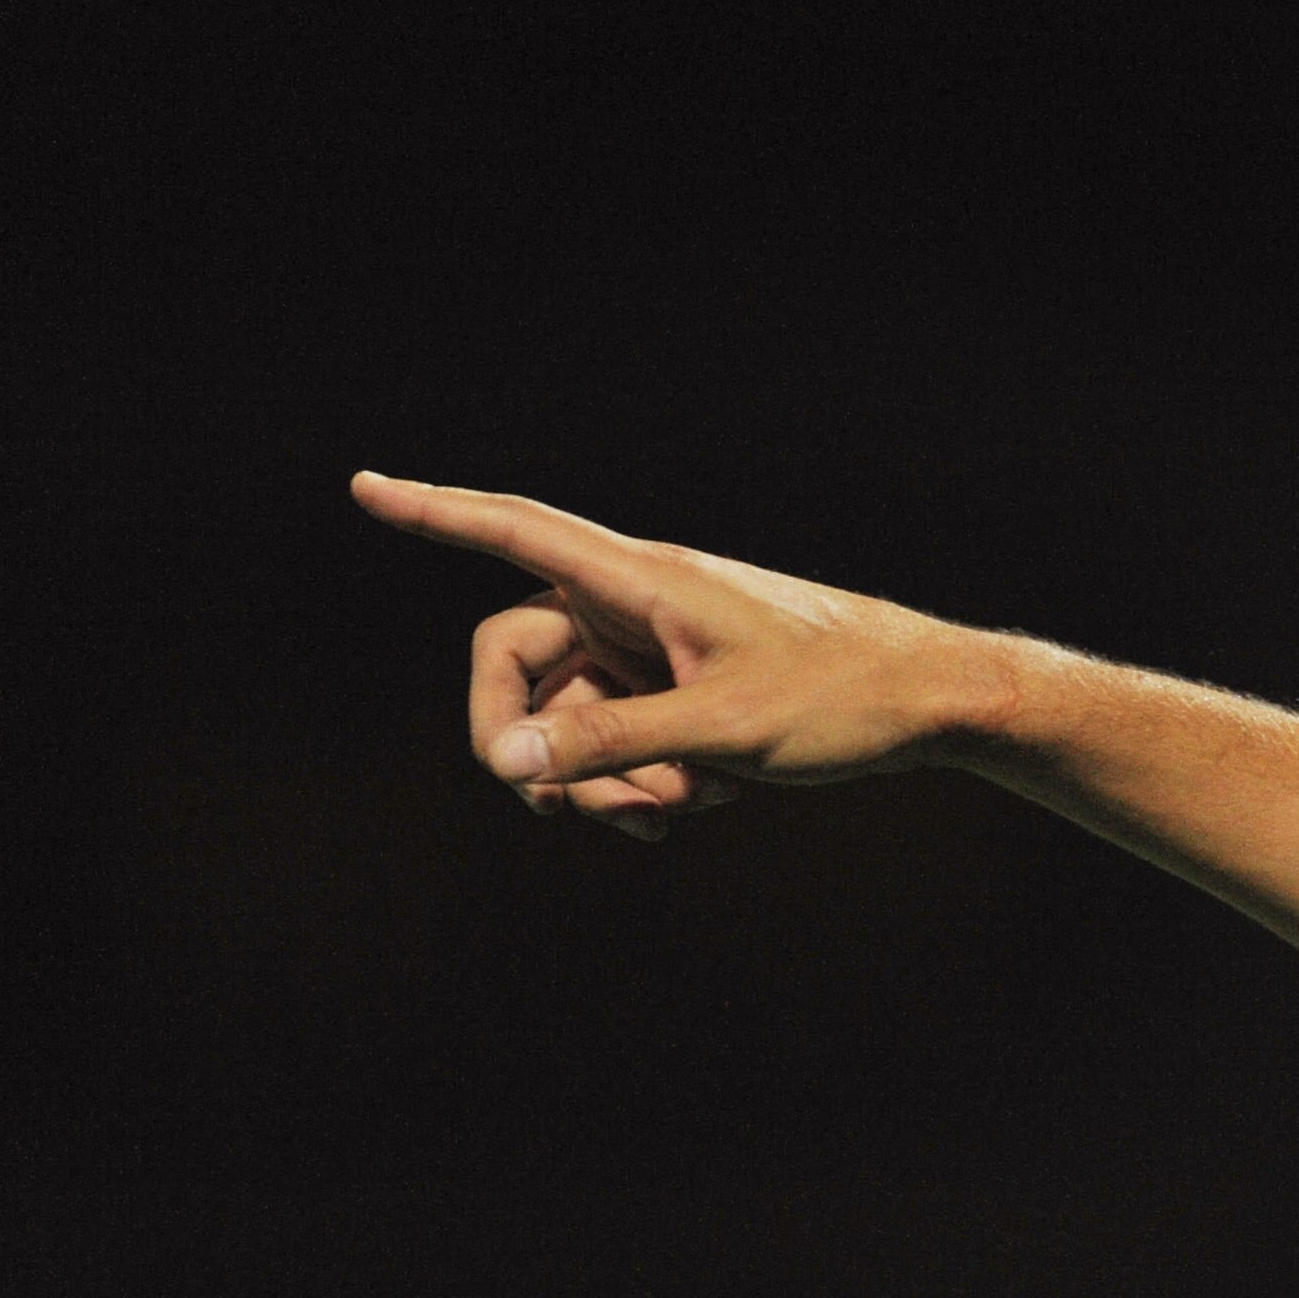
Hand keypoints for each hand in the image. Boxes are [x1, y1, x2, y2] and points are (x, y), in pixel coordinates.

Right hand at [353, 473, 1007, 841]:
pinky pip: (619, 737)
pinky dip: (641, 778)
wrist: (934, 704)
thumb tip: (505, 757)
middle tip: (549, 805)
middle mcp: (637, 604)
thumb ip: (608, 745)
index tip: (363, 485)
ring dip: (599, 776)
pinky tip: (703, 804)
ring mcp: (657, 649)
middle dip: (526, 739)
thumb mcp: (722, 733)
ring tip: (674, 812)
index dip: (436, 513)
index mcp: (643, 581)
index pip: (517, 531)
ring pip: (570, 716)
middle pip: (516, 659)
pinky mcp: (682, 689)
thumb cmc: (843, 699)